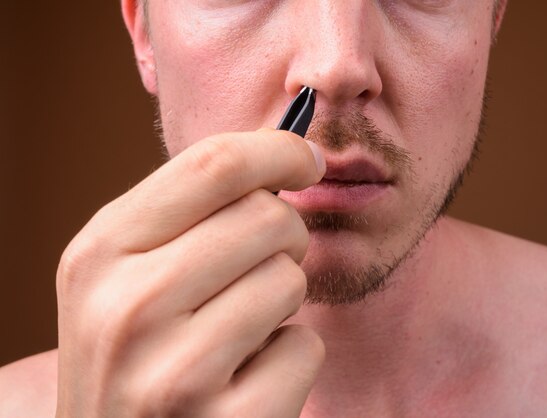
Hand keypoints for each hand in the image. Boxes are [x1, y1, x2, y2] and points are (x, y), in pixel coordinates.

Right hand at [55, 129, 325, 416]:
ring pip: (289, 279)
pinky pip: (305, 347)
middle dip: (285, 234)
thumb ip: (190, 210)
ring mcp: (175, 373)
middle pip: (266, 217)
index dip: (277, 150)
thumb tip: (283, 149)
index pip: (214, 165)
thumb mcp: (128, 272)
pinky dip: (289, 358)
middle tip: (263, 263)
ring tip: (239, 329)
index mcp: (100, 252)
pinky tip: (247, 379)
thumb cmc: (136, 352)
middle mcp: (128, 308)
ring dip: (281, 300)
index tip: (307, 158)